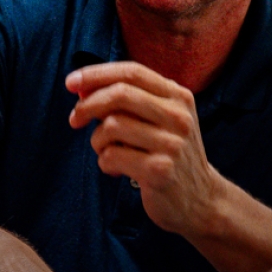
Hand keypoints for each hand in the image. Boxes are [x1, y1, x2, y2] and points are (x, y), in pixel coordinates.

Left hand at [66, 61, 221, 236]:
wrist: (201, 199)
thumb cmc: (169, 155)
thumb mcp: (162, 120)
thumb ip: (129, 101)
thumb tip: (82, 89)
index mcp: (178, 97)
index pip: (132, 72)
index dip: (97, 74)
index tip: (71, 83)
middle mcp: (178, 117)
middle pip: (120, 94)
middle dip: (88, 104)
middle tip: (75, 119)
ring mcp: (171, 144)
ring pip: (111, 126)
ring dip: (97, 141)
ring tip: (107, 152)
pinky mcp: (160, 171)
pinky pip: (112, 156)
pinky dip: (104, 164)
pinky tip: (117, 170)